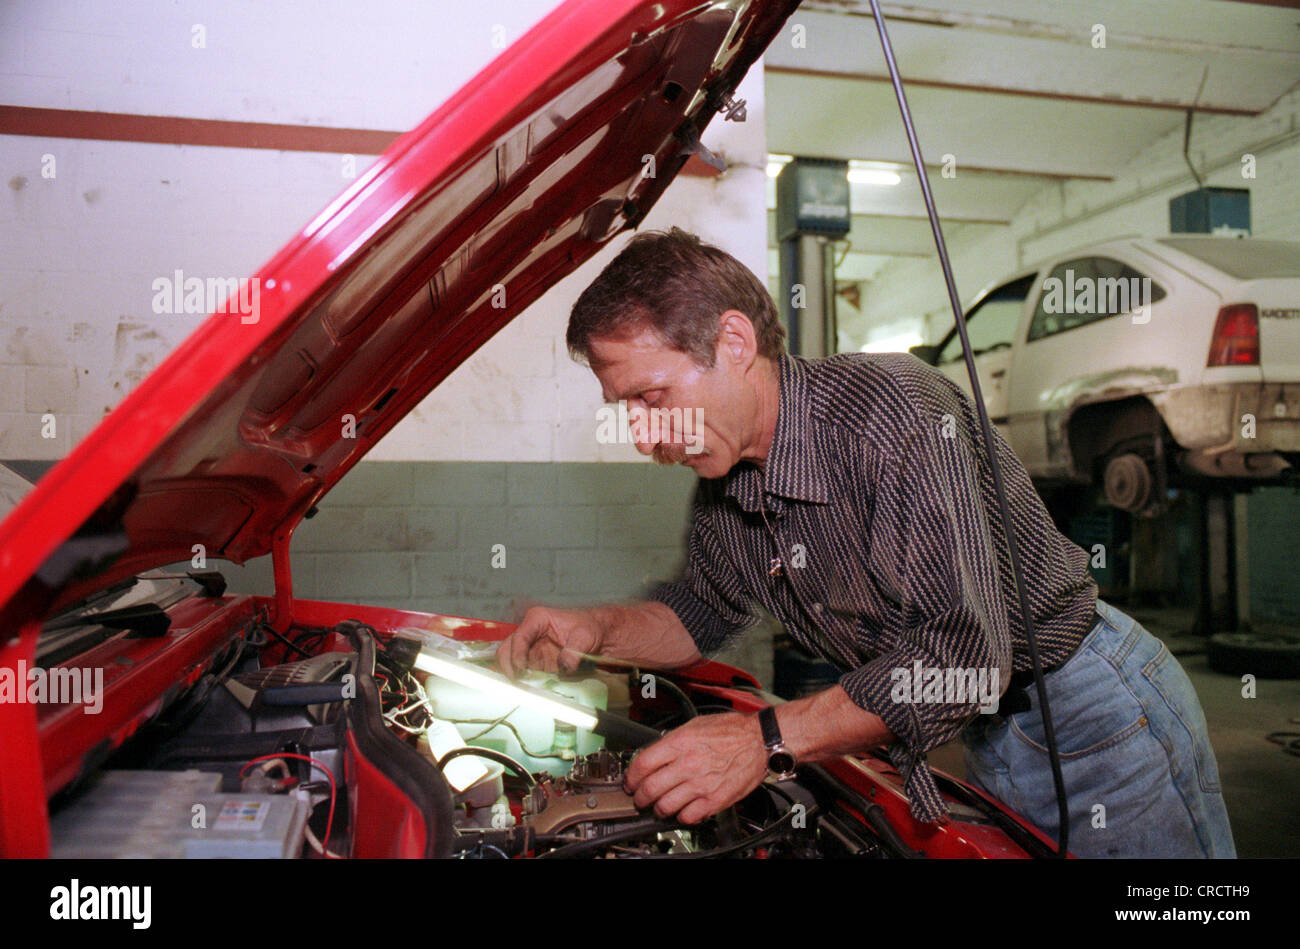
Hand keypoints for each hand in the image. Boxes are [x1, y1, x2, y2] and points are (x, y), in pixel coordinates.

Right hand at [496, 606, 604, 678]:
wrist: (597, 636)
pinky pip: (521, 674)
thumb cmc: (589, 629)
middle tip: (518, 683)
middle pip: (506, 650)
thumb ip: (574, 652)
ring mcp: (529, 650)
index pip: (519, 637)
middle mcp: (528, 634)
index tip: (522, 670)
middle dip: (508, 667)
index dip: (517, 654)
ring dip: (513, 677)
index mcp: (537, 620)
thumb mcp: (585, 636)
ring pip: (509, 664)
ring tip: (524, 688)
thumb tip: (564, 667)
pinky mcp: (534, 664)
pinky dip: (523, 683)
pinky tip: (530, 690)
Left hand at [623, 712, 767, 823]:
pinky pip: (688, 816)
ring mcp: (700, 784)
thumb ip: (674, 740)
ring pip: (665, 806)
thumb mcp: (696, 724)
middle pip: (649, 788)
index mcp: (680, 743)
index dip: (631, 776)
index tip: (630, 781)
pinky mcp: (714, 800)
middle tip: (639, 798)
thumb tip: (657, 751)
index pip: (642, 764)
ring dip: (657, 809)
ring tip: (658, 807)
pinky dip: (681, 816)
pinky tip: (681, 810)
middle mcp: (687, 764)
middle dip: (639, 797)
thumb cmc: (733, 731)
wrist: (760, 741)